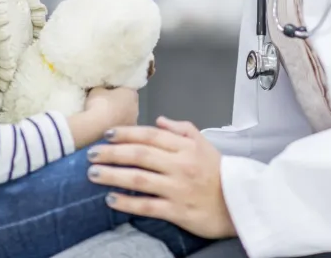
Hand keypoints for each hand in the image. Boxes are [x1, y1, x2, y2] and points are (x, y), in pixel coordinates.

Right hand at [85, 86, 138, 128]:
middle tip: (106, 103)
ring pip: (125, 116)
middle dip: (119, 103)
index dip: (117, 90)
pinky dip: (115, 125)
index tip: (108, 92)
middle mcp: (136, 107)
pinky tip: (105, 125)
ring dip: (118, 116)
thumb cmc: (99, 103)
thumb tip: (102, 90)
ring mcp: (133, 121)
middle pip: (128, 103)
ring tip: (104, 116)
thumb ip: (102, 88)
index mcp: (131, 93)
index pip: (126, 89)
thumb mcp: (97, 90)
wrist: (96, 125)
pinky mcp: (127, 133)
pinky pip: (121, 126)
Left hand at [87, 117, 236, 239]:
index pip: (150, 135)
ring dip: (113, 175)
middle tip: (90, 153)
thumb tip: (158, 119)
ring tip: (93, 173)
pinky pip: (147, 206)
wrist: (239, 203)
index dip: (126, 133)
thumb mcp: (204, 143)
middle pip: (140, 155)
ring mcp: (177, 188)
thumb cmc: (218, 172)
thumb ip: (181, 129)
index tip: (107, 134)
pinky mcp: (177, 211)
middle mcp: (180, 165)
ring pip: (139, 179)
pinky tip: (110, 200)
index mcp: (185, 147)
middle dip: (112, 153)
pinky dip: (127, 203)